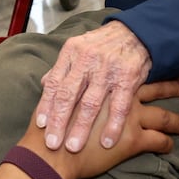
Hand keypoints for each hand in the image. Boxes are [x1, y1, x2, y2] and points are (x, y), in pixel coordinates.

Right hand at [18, 79, 178, 178]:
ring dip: (175, 120)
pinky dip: (167, 142)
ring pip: (161, 115)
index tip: (157, 68)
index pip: (130, 72)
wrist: (51, 154)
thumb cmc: (49, 126)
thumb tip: (49, 79)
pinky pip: (157, 139)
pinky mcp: (132, 139)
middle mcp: (119, 95)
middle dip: (171, 88)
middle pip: (152, 89)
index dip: (147, 72)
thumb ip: (56, 84)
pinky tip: (173, 145)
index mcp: (101, 80)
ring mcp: (129, 116)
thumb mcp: (51, 97)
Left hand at [36, 20, 163, 151]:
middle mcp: (88, 60)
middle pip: (69, 95)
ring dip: (81, 127)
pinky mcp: (128, 78)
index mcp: (72, 52)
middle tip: (52, 143)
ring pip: (91, 103)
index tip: (41, 125)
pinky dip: (113, 125)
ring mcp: (108, 70)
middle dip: (59, 121)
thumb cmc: (104, 44)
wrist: (137, 32)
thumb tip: (44, 85)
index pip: (55, 82)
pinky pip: (119, 106)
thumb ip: (62, 68)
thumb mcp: (79, 48)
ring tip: (74, 147)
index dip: (47, 105)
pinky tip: (106, 142)